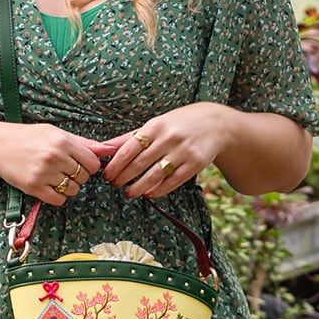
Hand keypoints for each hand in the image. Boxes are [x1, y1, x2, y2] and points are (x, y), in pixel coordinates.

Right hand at [0, 123, 112, 205]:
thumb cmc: (29, 137)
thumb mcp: (56, 133)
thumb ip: (83, 143)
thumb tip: (109, 149)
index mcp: (62, 141)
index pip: (92, 163)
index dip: (89, 167)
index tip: (79, 165)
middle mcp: (54, 156)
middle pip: (83, 177)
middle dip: (78, 177)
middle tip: (64, 170)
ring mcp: (43, 172)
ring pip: (73, 190)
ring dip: (68, 188)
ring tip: (55, 178)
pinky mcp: (33, 186)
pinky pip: (58, 200)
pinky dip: (57, 197)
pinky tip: (49, 187)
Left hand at [101, 103, 230, 198]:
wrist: (215, 124)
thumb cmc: (178, 124)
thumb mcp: (155, 125)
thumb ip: (129, 137)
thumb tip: (103, 148)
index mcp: (155, 126)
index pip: (129, 148)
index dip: (116, 164)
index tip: (106, 175)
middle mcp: (169, 138)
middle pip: (140, 163)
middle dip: (124, 177)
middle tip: (114, 185)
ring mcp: (183, 152)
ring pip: (155, 175)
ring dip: (139, 187)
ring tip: (129, 193)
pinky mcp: (195, 164)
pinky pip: (173, 181)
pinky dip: (159, 190)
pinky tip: (149, 194)